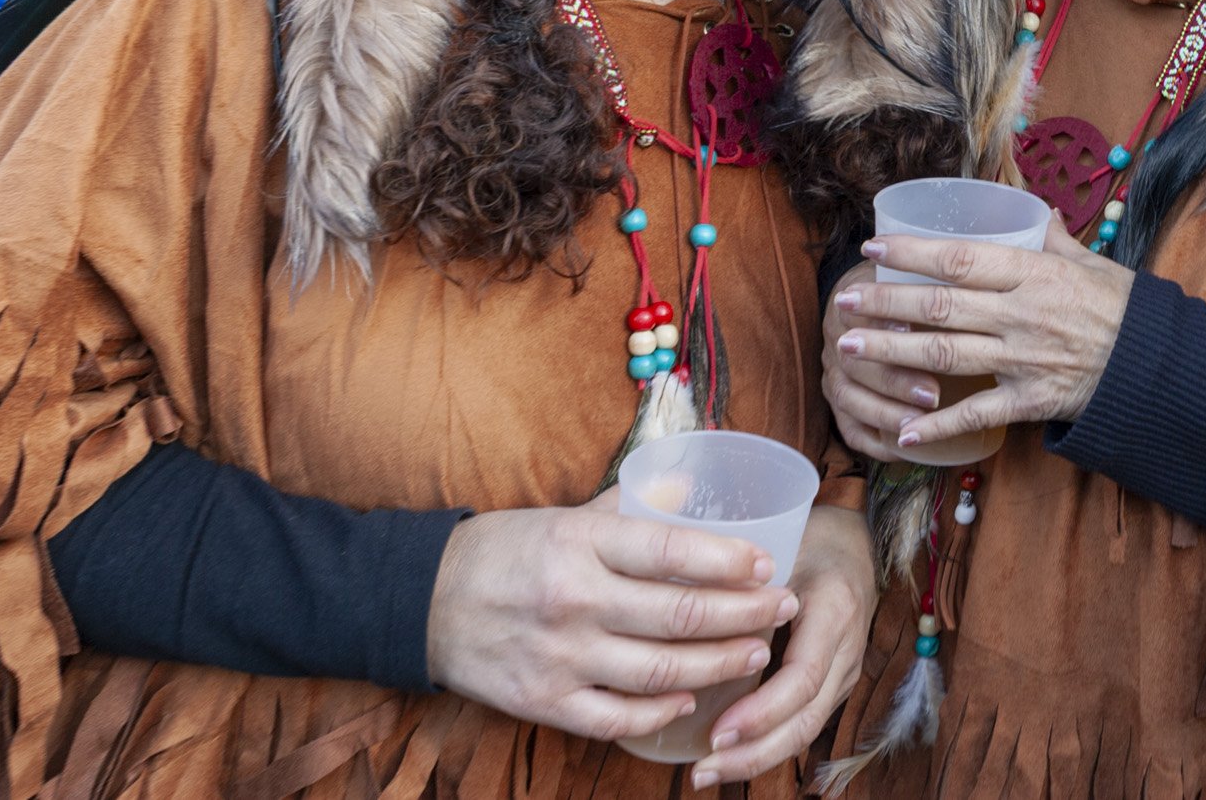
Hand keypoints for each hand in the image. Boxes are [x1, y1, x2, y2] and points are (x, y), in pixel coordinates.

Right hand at [426, 489, 796, 743]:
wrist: (422, 600)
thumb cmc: (507, 550)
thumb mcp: (567, 514)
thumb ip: (631, 508)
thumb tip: (696, 487)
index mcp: (582, 543)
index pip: (674, 551)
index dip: (731, 560)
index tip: (769, 563)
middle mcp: (574, 600)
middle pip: (681, 615)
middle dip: (746, 613)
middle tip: (783, 606)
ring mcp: (559, 656)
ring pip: (661, 671)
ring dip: (720, 664)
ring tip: (757, 651)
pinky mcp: (543, 701)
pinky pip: (617, 717)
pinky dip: (662, 711)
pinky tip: (692, 698)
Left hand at [690, 506, 875, 789]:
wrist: (857, 541)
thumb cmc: (809, 538)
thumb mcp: (778, 547)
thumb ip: (739, 580)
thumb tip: (676, 609)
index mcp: (834, 611)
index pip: (802, 677)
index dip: (761, 711)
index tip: (716, 732)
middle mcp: (846, 649)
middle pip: (806, 718)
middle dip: (755, 752)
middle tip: (703, 768)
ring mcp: (846, 670)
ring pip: (807, 729)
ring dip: (758, 758)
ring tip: (707, 772)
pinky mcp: (836, 682)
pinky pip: (805, 722)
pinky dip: (768, 744)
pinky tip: (732, 755)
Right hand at [822, 259, 942, 460]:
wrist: (860, 294)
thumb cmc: (907, 275)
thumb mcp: (919, 262)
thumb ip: (946, 263)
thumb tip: (999, 259)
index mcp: (850, 293)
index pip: (857, 311)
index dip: (883, 324)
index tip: (915, 331)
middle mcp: (836, 334)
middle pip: (853, 362)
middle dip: (894, 379)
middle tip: (933, 393)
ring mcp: (834, 369)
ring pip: (848, 397)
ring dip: (884, 411)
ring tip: (917, 423)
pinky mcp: (841, 400)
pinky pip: (850, 428)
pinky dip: (875, 441)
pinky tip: (903, 447)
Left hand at [834, 212, 1133, 446]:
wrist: (1158, 367)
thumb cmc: (1123, 309)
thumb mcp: (1092, 262)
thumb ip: (1052, 237)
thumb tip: (1028, 209)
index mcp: (1033, 273)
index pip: (960, 257)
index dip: (912, 252)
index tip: (873, 247)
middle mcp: (1021, 314)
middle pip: (940, 305)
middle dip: (885, 302)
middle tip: (843, 300)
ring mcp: (1023, 359)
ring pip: (945, 353)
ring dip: (891, 352)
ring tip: (849, 348)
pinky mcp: (1030, 400)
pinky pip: (976, 414)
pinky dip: (937, 425)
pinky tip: (902, 431)